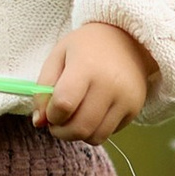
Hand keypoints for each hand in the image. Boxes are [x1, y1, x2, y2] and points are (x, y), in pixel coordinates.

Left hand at [36, 21, 154, 142]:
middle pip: (80, 128)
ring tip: (74, 118)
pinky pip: (109, 133)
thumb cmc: (86, 47)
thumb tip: (39, 122)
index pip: (64, 104)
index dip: (51, 114)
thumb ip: (42, 88)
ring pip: (95, 137)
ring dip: (78, 135)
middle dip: (61, 132)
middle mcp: (109, 85)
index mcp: (86, 66)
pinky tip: (92, 113)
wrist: (127, 38)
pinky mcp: (135, 108)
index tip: (50, 110)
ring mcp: (126, 98)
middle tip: (58, 121)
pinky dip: (95, 130)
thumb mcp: (58, 56)